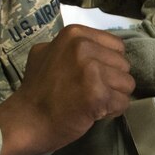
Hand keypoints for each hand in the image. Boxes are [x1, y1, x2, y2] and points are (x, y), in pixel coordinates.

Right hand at [0, 24, 134, 154]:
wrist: (26, 120)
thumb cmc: (37, 90)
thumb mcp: (46, 53)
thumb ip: (72, 47)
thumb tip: (96, 47)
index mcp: (74, 34)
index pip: (116, 46)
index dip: (108, 64)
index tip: (91, 77)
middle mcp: (83, 47)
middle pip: (124, 64)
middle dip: (112, 81)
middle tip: (90, 92)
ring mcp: (91, 70)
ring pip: (127, 83)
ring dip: (114, 96)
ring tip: (93, 103)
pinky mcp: (98, 94)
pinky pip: (123, 102)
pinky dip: (112, 111)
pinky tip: (94, 113)